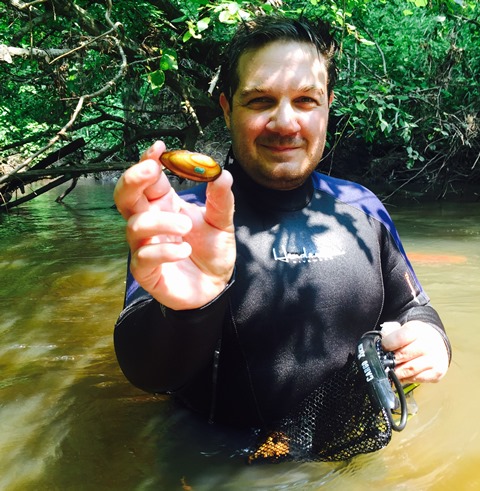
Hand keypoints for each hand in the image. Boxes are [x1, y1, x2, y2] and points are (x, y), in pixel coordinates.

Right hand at [113, 141, 235, 309]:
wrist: (215, 286)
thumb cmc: (213, 251)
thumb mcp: (222, 223)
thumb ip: (221, 201)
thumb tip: (222, 174)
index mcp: (165, 205)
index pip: (148, 179)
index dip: (147, 161)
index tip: (159, 148)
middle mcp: (150, 222)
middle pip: (124, 196)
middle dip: (132, 179)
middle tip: (150, 170)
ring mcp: (145, 246)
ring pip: (135, 225)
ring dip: (160, 221)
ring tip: (187, 226)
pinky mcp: (146, 271)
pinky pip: (143, 256)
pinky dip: (164, 250)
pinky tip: (184, 251)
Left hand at [381, 321, 448, 383]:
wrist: (438, 344)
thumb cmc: (416, 337)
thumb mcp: (404, 329)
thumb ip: (391, 334)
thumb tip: (379, 345)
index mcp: (418, 330)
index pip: (400, 338)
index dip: (388, 344)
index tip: (382, 348)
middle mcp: (428, 344)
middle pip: (403, 355)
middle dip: (391, 360)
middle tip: (383, 362)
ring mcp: (434, 360)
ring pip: (409, 369)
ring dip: (396, 372)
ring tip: (391, 370)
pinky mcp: (437, 373)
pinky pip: (416, 379)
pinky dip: (406, 379)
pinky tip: (402, 375)